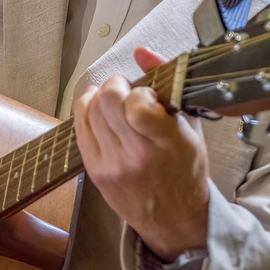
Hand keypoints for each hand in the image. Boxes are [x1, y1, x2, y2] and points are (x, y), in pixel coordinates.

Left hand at [72, 47, 209, 260]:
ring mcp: (111, 165)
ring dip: (99, 96)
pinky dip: (86, 112)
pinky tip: (99, 111)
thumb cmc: (186, 170)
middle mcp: (136, 156)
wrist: (174, 219)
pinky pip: (79, 128)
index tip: (147, 96)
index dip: (139, 92)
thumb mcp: (190, 127)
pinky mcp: (93, 171)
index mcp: (168, 144)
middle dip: (116, 86)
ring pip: (88, 110)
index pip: (138, 105)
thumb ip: (169, 84)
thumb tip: (142, 51)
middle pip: (107, 101)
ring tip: (114, 101)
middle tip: (127, 91)